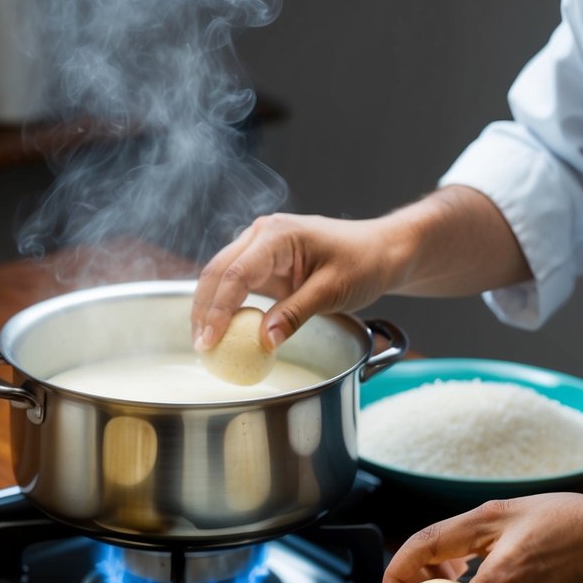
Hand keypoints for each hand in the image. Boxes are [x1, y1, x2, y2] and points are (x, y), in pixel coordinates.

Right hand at [191, 212, 395, 350]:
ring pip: (221, 277)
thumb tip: (264, 341)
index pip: (236, 274)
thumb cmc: (363, 262)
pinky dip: (226, 307)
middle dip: (204, 310)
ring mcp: (260, 248)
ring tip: (206, 343)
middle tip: (201, 347)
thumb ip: (296, 314)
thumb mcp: (332, 291)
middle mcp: (262, 235)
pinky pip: (236, 285)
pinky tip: (222, 331)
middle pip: (217, 272)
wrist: (381, 250)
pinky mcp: (264, 264)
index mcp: (277, 235)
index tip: (210, 340)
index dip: (218, 310)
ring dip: (210, 309)